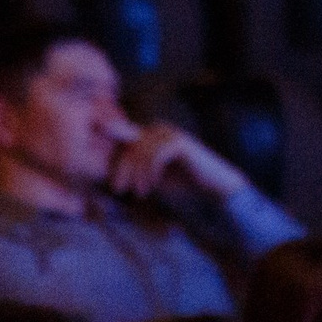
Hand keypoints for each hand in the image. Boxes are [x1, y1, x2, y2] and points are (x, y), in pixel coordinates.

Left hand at [107, 123, 246, 200]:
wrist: (212, 186)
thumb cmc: (181, 182)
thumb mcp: (150, 176)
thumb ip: (133, 170)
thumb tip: (109, 174)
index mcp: (150, 135)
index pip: (124, 144)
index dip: (116, 165)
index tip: (116, 187)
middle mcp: (158, 129)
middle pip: (129, 147)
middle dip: (123, 171)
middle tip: (120, 191)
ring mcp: (169, 133)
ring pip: (141, 152)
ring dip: (137, 175)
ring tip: (141, 192)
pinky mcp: (179, 142)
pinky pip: (156, 156)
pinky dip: (151, 173)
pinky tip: (153, 186)